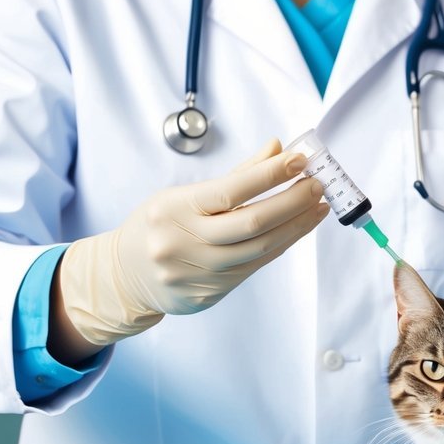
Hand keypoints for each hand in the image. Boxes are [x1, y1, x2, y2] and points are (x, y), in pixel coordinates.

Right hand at [56, 139, 327, 349]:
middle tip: (318, 184)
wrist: (125, 275)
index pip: (231, 189)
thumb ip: (234, 175)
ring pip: (261, 249)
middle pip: (253, 223)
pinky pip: (255, 266)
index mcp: (174, 209)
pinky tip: (297, 229)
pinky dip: (281, 245)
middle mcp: (184, 242)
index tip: (299, 160)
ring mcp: (197, 273)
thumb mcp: (182, 195)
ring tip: (317, 207)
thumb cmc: (159, 226)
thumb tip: (276, 149)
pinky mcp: (209, 294)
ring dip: (297, 226)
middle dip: (293, 201)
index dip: (270, 174)